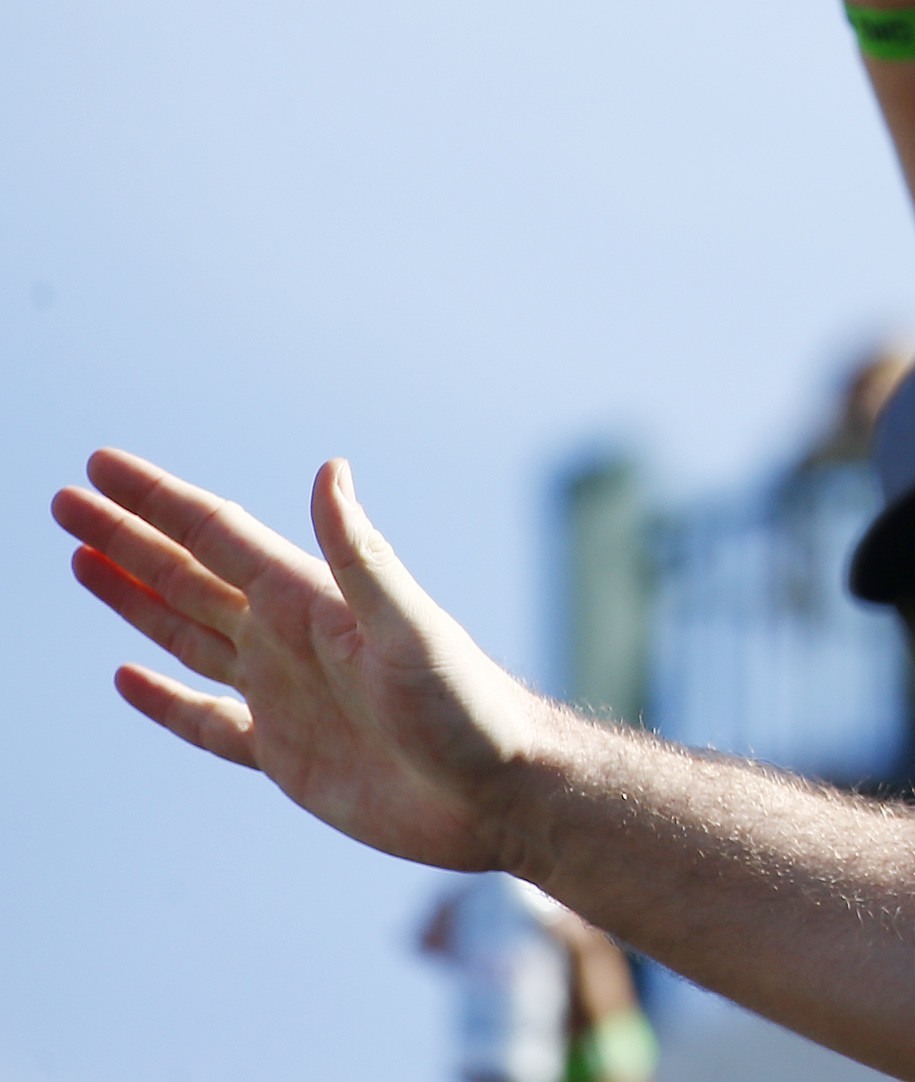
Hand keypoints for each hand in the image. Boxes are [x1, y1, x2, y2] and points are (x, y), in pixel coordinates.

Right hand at [54, 450, 552, 872]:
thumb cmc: (471, 708)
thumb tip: (330, 468)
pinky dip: (165, 700)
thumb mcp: (410, 627)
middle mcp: (292, 639)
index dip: (156, 501)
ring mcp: (285, 695)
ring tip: (82, 561)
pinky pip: (207, 721)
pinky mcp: (286, 754)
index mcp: (312, 600)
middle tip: (64, 499)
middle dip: (127, 537)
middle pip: (188, 576)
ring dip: (135, 599)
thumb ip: (362, 556)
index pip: (215, 536)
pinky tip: (127, 676)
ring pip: (188, 634)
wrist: (502, 795)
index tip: (99, 466)